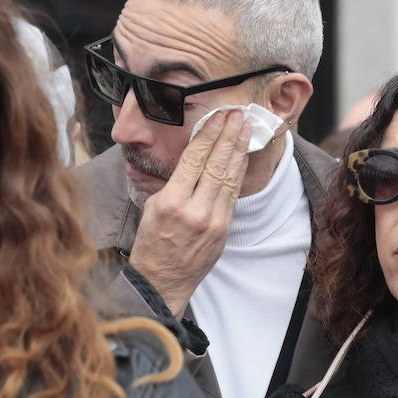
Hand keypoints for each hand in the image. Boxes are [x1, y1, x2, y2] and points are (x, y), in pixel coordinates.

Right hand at [129, 111, 251, 314]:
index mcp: (172, 202)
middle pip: (217, 164)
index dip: (208, 135)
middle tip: (238, 115)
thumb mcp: (152, 207)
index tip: (217, 117)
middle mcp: (196, 211)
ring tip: (246, 129)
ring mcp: (214, 222)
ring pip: (230, 178)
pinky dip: (238, 173)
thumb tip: (194, 158)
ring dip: (239, 150)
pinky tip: (241, 157)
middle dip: (229, 136)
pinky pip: (233, 195)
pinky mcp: (224, 230)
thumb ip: (175, 183)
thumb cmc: (151, 243)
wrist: (161, 282)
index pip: (194, 159)